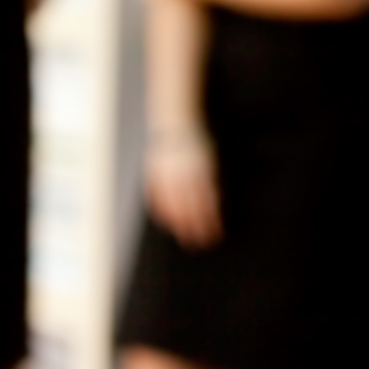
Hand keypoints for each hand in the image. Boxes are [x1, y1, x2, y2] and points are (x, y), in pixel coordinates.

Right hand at [146, 131, 222, 249]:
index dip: (209, 219)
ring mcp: (165, 172)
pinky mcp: (153, 173)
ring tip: (184, 236)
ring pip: (170, 203)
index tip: (215, 234)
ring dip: (178, 223)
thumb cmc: (198, 146)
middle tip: (200, 242)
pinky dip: (161, 211)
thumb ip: (211, 182)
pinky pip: (155, 196)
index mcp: (199, 167)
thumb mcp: (210, 160)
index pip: (206, 200)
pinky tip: (167, 222)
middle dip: (194, 226)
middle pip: (188, 205)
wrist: (176, 125)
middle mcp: (181, 171)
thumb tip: (214, 207)